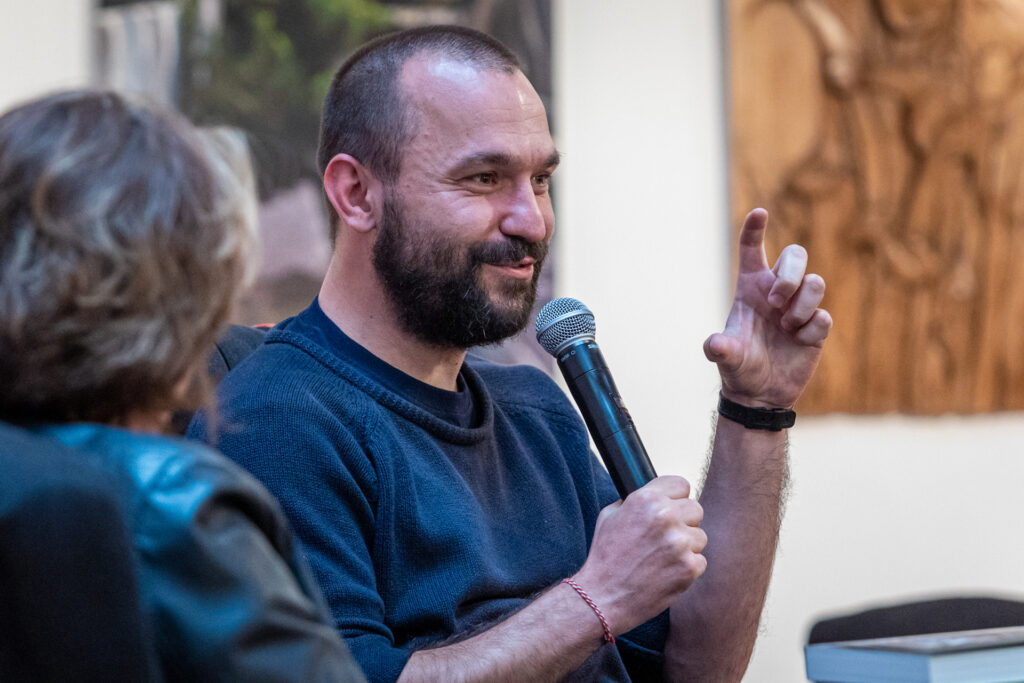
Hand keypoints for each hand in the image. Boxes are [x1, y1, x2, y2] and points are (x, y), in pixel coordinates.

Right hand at [572, 476, 706, 634]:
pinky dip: (687, 568)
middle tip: (666, 537)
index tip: (672, 507)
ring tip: (662, 558)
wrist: (602, 597)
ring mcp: (679, 542)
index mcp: (646, 499)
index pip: (681, 484)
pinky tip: (666, 572)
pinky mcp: (689, 567)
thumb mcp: (611, 515)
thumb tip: (656, 495)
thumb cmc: (605, 557)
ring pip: (700, 536)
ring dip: (686, 546)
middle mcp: (666, 516)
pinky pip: (700, 560)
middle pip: (695, 509)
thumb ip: (636, 500)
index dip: (675, 497)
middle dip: (683, 522)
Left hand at [703, 208, 831, 408]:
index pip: (751, 250)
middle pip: (796, 254)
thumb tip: (714, 345)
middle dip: (791, 273)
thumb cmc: (739, 367)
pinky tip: (799, 342)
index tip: (759, 212)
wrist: (760, 394)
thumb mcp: (726, 358)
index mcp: (751, 288)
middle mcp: (777, 291)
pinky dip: (812, 329)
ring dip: (802, 304)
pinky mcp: (816, 327)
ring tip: (787, 327)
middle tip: (776, 302)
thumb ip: (720, 349)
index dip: (754, 229)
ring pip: (816, 281)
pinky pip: (823, 316)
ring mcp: (798, 308)